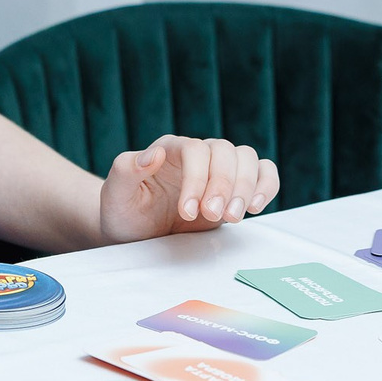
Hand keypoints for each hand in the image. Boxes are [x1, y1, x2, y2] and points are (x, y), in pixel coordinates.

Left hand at [97, 135, 279, 242]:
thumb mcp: (115, 193)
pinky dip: (266, 186)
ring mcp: (218, 170)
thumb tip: (153, 154)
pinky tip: (255, 207)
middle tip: (214, 217)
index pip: (195, 150)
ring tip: (234, 217)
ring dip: (246, 187)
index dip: (198, 178)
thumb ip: (126, 169)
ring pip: (247, 158)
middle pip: (225, 151)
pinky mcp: (234, 190)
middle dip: (224, 185)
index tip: (188, 212)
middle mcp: (197, 155)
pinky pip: (262, 173)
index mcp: (169, 149)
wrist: (134, 231)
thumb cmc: (123, 209)